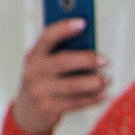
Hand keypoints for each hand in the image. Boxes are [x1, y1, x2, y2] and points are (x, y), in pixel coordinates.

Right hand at [12, 19, 108, 134]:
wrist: (27, 112)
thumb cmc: (44, 81)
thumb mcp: (45, 65)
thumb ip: (63, 53)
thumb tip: (91, 45)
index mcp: (34, 55)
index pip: (47, 37)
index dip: (64, 28)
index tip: (83, 22)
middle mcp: (34, 72)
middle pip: (63, 61)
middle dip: (86, 59)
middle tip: (105, 60)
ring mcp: (39, 91)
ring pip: (71, 85)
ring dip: (93, 82)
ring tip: (107, 79)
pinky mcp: (48, 108)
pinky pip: (75, 103)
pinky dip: (92, 98)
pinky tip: (103, 94)